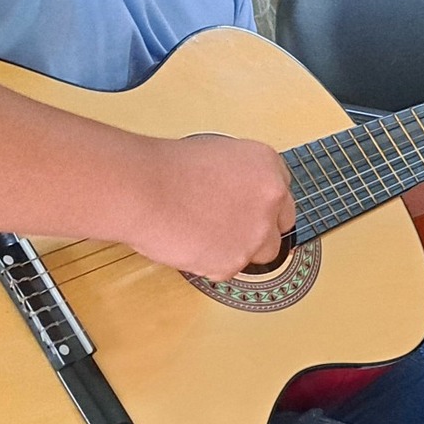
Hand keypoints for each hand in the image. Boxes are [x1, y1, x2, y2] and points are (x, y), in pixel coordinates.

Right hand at [126, 135, 297, 282]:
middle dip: (259, 229)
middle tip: (228, 227)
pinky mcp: (235, 261)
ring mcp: (256, 232)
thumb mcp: (217, 155)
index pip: (281, 193)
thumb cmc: (166, 169)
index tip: (249, 209)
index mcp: (267, 165)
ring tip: (205, 235)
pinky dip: (212, 262)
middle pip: (280, 225)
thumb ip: (241, 177)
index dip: (262, 204)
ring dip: (240, 248)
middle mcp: (271, 198)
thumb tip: (241, 197)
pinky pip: (229, 268)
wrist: (143, 189)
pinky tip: (191, 243)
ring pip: (261, 252)